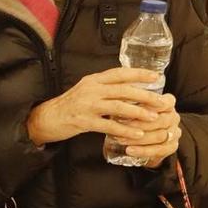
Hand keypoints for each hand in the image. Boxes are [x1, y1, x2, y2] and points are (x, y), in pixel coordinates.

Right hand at [27, 71, 172, 146]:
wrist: (46, 118)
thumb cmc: (69, 105)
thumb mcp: (86, 89)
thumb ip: (104, 88)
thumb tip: (128, 89)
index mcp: (94, 79)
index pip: (120, 73)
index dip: (139, 74)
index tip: (155, 77)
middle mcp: (91, 89)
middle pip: (123, 89)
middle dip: (145, 95)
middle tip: (161, 101)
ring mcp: (87, 105)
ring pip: (118, 107)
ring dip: (138, 112)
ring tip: (153, 117)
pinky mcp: (83, 121)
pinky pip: (108, 126)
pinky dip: (124, 130)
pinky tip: (136, 134)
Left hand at [124, 99, 182, 166]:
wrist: (142, 140)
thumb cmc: (134, 119)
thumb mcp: (131, 109)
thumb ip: (128, 105)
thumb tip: (115, 105)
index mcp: (168, 104)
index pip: (164, 102)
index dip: (151, 105)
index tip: (135, 108)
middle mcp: (174, 117)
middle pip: (160, 120)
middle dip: (139, 124)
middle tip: (120, 126)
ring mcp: (175, 133)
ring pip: (160, 136)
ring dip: (139, 139)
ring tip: (121, 140)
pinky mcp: (172, 147)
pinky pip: (159, 150)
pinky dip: (143, 151)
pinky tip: (129, 151)